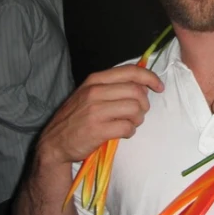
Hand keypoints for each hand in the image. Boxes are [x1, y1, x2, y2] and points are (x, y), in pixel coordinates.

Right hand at [38, 65, 163, 164]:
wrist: (54, 143)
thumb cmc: (76, 117)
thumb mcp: (89, 94)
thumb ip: (112, 86)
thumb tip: (142, 85)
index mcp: (95, 80)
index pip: (130, 71)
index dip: (150, 77)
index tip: (159, 87)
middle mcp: (94, 92)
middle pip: (136, 92)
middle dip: (144, 104)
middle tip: (139, 113)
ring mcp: (95, 110)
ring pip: (135, 109)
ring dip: (138, 119)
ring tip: (129, 123)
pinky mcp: (97, 130)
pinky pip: (128, 128)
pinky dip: (130, 132)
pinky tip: (122, 133)